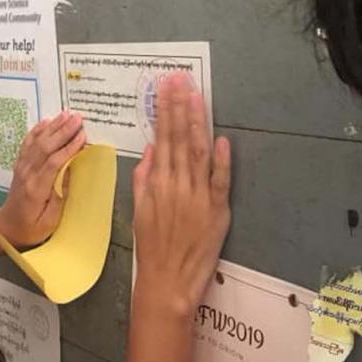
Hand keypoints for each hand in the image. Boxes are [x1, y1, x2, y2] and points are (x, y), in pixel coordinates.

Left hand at [0, 111, 86, 247]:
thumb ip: (59, 198)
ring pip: (37, 142)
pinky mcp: (20, 165)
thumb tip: (69, 174)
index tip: (82, 136)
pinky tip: (46, 122)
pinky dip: (37, 131)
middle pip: (45, 147)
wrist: (6, 227)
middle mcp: (27, 174)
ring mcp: (22, 168)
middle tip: (78, 118)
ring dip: (53, 127)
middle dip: (63, 131)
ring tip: (67, 115)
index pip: (53, 162)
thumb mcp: (49, 221)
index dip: (68, 147)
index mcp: (36, 189)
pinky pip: (28, 143)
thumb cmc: (30, 228)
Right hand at [132, 73, 230, 317]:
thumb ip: (143, 179)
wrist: (167, 282)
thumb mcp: (139, 211)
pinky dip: (222, 161)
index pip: (162, 139)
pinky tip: (222, 140)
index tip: (167, 88)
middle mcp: (176, 186)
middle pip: (179, 139)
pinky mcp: (217, 212)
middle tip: (181, 79)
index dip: (166, 112)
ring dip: (198, 123)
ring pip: (198, 153)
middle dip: (180, 107)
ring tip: (197, 96)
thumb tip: (150, 149)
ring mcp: (197, 197)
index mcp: (156, 184)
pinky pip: (220, 182)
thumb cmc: (151, 248)